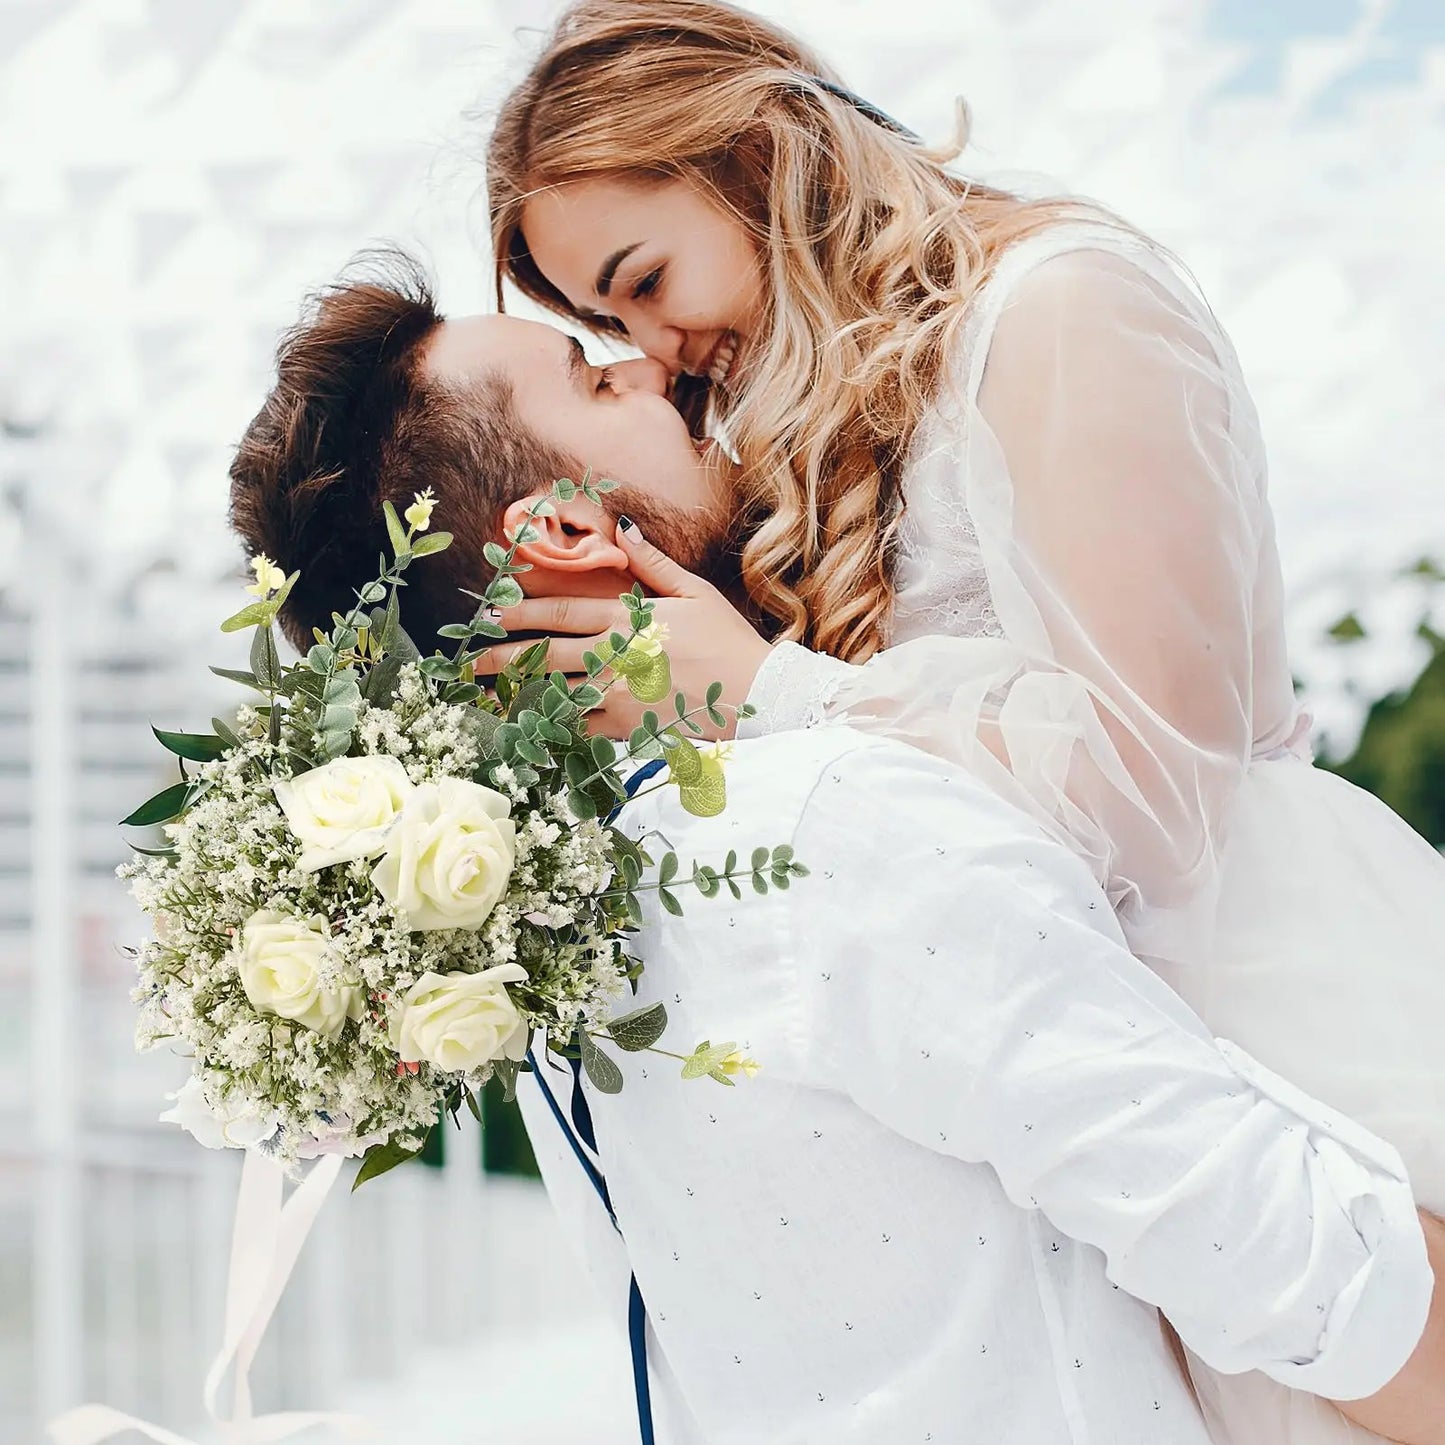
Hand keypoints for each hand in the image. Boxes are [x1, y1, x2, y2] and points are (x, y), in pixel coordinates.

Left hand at [471, 521, 772, 739]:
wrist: (760, 693)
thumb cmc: (729, 640)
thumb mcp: (696, 592)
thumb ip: (653, 564)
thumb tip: (622, 529)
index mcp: (629, 620)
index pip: (562, 613)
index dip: (522, 611)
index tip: (492, 612)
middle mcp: (616, 656)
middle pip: (546, 655)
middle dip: (503, 658)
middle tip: (469, 663)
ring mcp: (620, 695)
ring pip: (555, 695)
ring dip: (517, 697)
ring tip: (485, 700)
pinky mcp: (630, 728)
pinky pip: (581, 730)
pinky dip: (553, 730)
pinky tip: (528, 729)